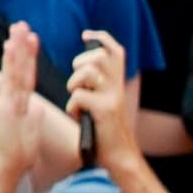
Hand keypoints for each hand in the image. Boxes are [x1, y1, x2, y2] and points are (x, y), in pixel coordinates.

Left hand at [64, 27, 140, 166]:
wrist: (120, 157)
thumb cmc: (105, 130)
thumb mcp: (104, 102)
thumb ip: (97, 85)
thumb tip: (82, 68)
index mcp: (116, 83)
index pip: (115, 51)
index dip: (101, 38)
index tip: (86, 35)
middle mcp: (117, 87)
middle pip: (98, 57)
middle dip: (80, 64)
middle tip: (78, 83)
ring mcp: (113, 98)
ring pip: (88, 72)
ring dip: (74, 84)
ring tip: (76, 98)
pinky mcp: (105, 110)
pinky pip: (80, 96)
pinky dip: (72, 106)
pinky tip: (77, 116)